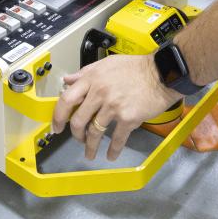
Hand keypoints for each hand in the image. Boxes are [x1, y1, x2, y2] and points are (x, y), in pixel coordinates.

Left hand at [52, 54, 181, 160]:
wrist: (161, 73)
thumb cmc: (137, 67)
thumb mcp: (107, 64)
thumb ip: (85, 72)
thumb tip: (68, 80)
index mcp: (92, 78)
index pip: (66, 99)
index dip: (58, 116)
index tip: (56, 126)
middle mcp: (99, 92)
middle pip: (78, 120)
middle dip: (75, 134)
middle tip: (76, 140)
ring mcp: (113, 106)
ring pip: (95, 132)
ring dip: (91, 146)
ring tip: (90, 153)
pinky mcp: (128, 117)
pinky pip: (117, 138)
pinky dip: (113, 149)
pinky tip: (111, 154)